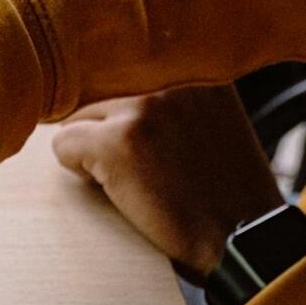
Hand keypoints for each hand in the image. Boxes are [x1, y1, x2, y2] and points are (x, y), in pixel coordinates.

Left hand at [50, 84, 282, 280]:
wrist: (242, 239)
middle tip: (146, 168)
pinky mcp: (118, 142)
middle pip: (98, 91)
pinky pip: (63, 145)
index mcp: (197, 65)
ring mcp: (143, 107)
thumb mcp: (215, 120)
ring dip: (94, 150)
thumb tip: (116, 88)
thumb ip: (175, 96)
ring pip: (78, 116)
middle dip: (108, 129)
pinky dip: (79, 172)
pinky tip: (121, 191)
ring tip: (138, 179)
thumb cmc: (228, 192)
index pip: (125, 69)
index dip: (127, 112)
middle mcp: (170, 75)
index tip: (150, 142)